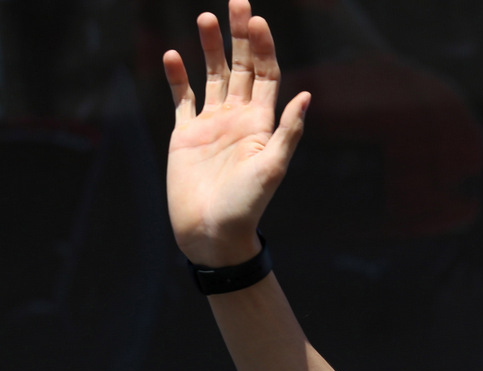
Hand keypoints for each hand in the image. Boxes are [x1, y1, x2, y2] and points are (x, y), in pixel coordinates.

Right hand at [162, 0, 308, 265]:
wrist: (212, 234)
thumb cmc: (246, 207)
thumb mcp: (272, 169)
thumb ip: (287, 132)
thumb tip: (306, 95)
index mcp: (262, 124)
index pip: (265, 75)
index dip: (263, 47)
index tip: (256, 20)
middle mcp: (239, 119)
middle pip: (240, 67)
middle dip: (239, 36)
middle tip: (237, 1)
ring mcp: (212, 124)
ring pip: (212, 76)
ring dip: (209, 48)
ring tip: (206, 17)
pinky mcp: (186, 135)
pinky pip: (183, 99)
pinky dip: (178, 77)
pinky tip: (174, 55)